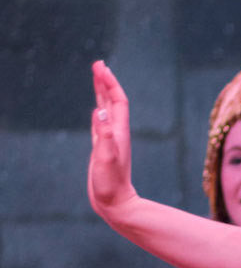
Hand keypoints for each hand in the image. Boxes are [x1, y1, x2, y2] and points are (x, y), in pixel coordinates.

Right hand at [88, 61, 135, 222]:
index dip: (109, 83)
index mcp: (118, 132)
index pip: (116, 101)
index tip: (101, 67)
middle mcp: (116, 133)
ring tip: (97, 78)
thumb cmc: (111, 184)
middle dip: (105, 82)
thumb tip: (99, 111)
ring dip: (101, 94)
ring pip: (105, 111)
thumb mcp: (106, 158)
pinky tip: (95, 110)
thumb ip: (104, 135)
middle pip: (112, 101)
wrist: (115, 204)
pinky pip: (100, 125)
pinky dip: (97, 113)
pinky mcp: (102, 149)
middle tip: (98, 64)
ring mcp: (109, 141)